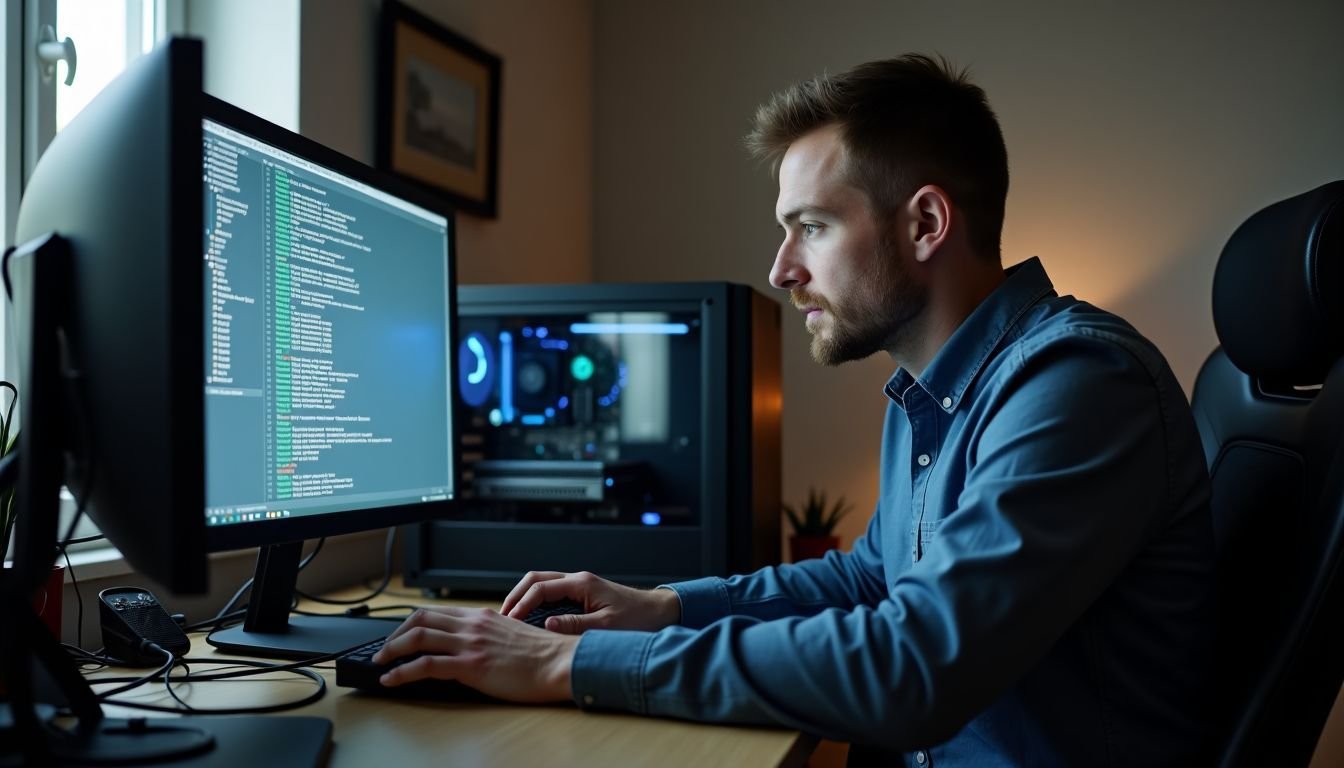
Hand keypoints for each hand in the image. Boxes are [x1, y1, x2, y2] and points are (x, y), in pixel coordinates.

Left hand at [371, 606, 579, 702]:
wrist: (560, 663)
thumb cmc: (543, 655)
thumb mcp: (512, 635)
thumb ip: (488, 636)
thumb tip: (470, 647)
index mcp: (482, 617)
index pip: (436, 612)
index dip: (411, 624)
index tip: (400, 637)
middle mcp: (472, 625)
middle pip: (420, 619)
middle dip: (394, 634)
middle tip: (383, 650)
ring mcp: (470, 643)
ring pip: (417, 637)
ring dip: (391, 650)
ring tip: (379, 663)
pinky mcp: (471, 665)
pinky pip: (426, 664)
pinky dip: (402, 671)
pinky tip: (392, 679)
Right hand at [500, 570, 681, 633]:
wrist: (658, 613)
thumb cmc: (638, 620)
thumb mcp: (606, 626)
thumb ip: (576, 626)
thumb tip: (547, 626)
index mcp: (581, 583)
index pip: (540, 588)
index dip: (521, 604)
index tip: (508, 621)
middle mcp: (577, 580)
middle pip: (535, 579)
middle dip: (515, 596)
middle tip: (501, 618)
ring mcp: (578, 586)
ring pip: (541, 584)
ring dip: (523, 598)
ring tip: (510, 619)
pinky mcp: (581, 595)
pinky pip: (551, 594)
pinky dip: (535, 603)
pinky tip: (530, 620)